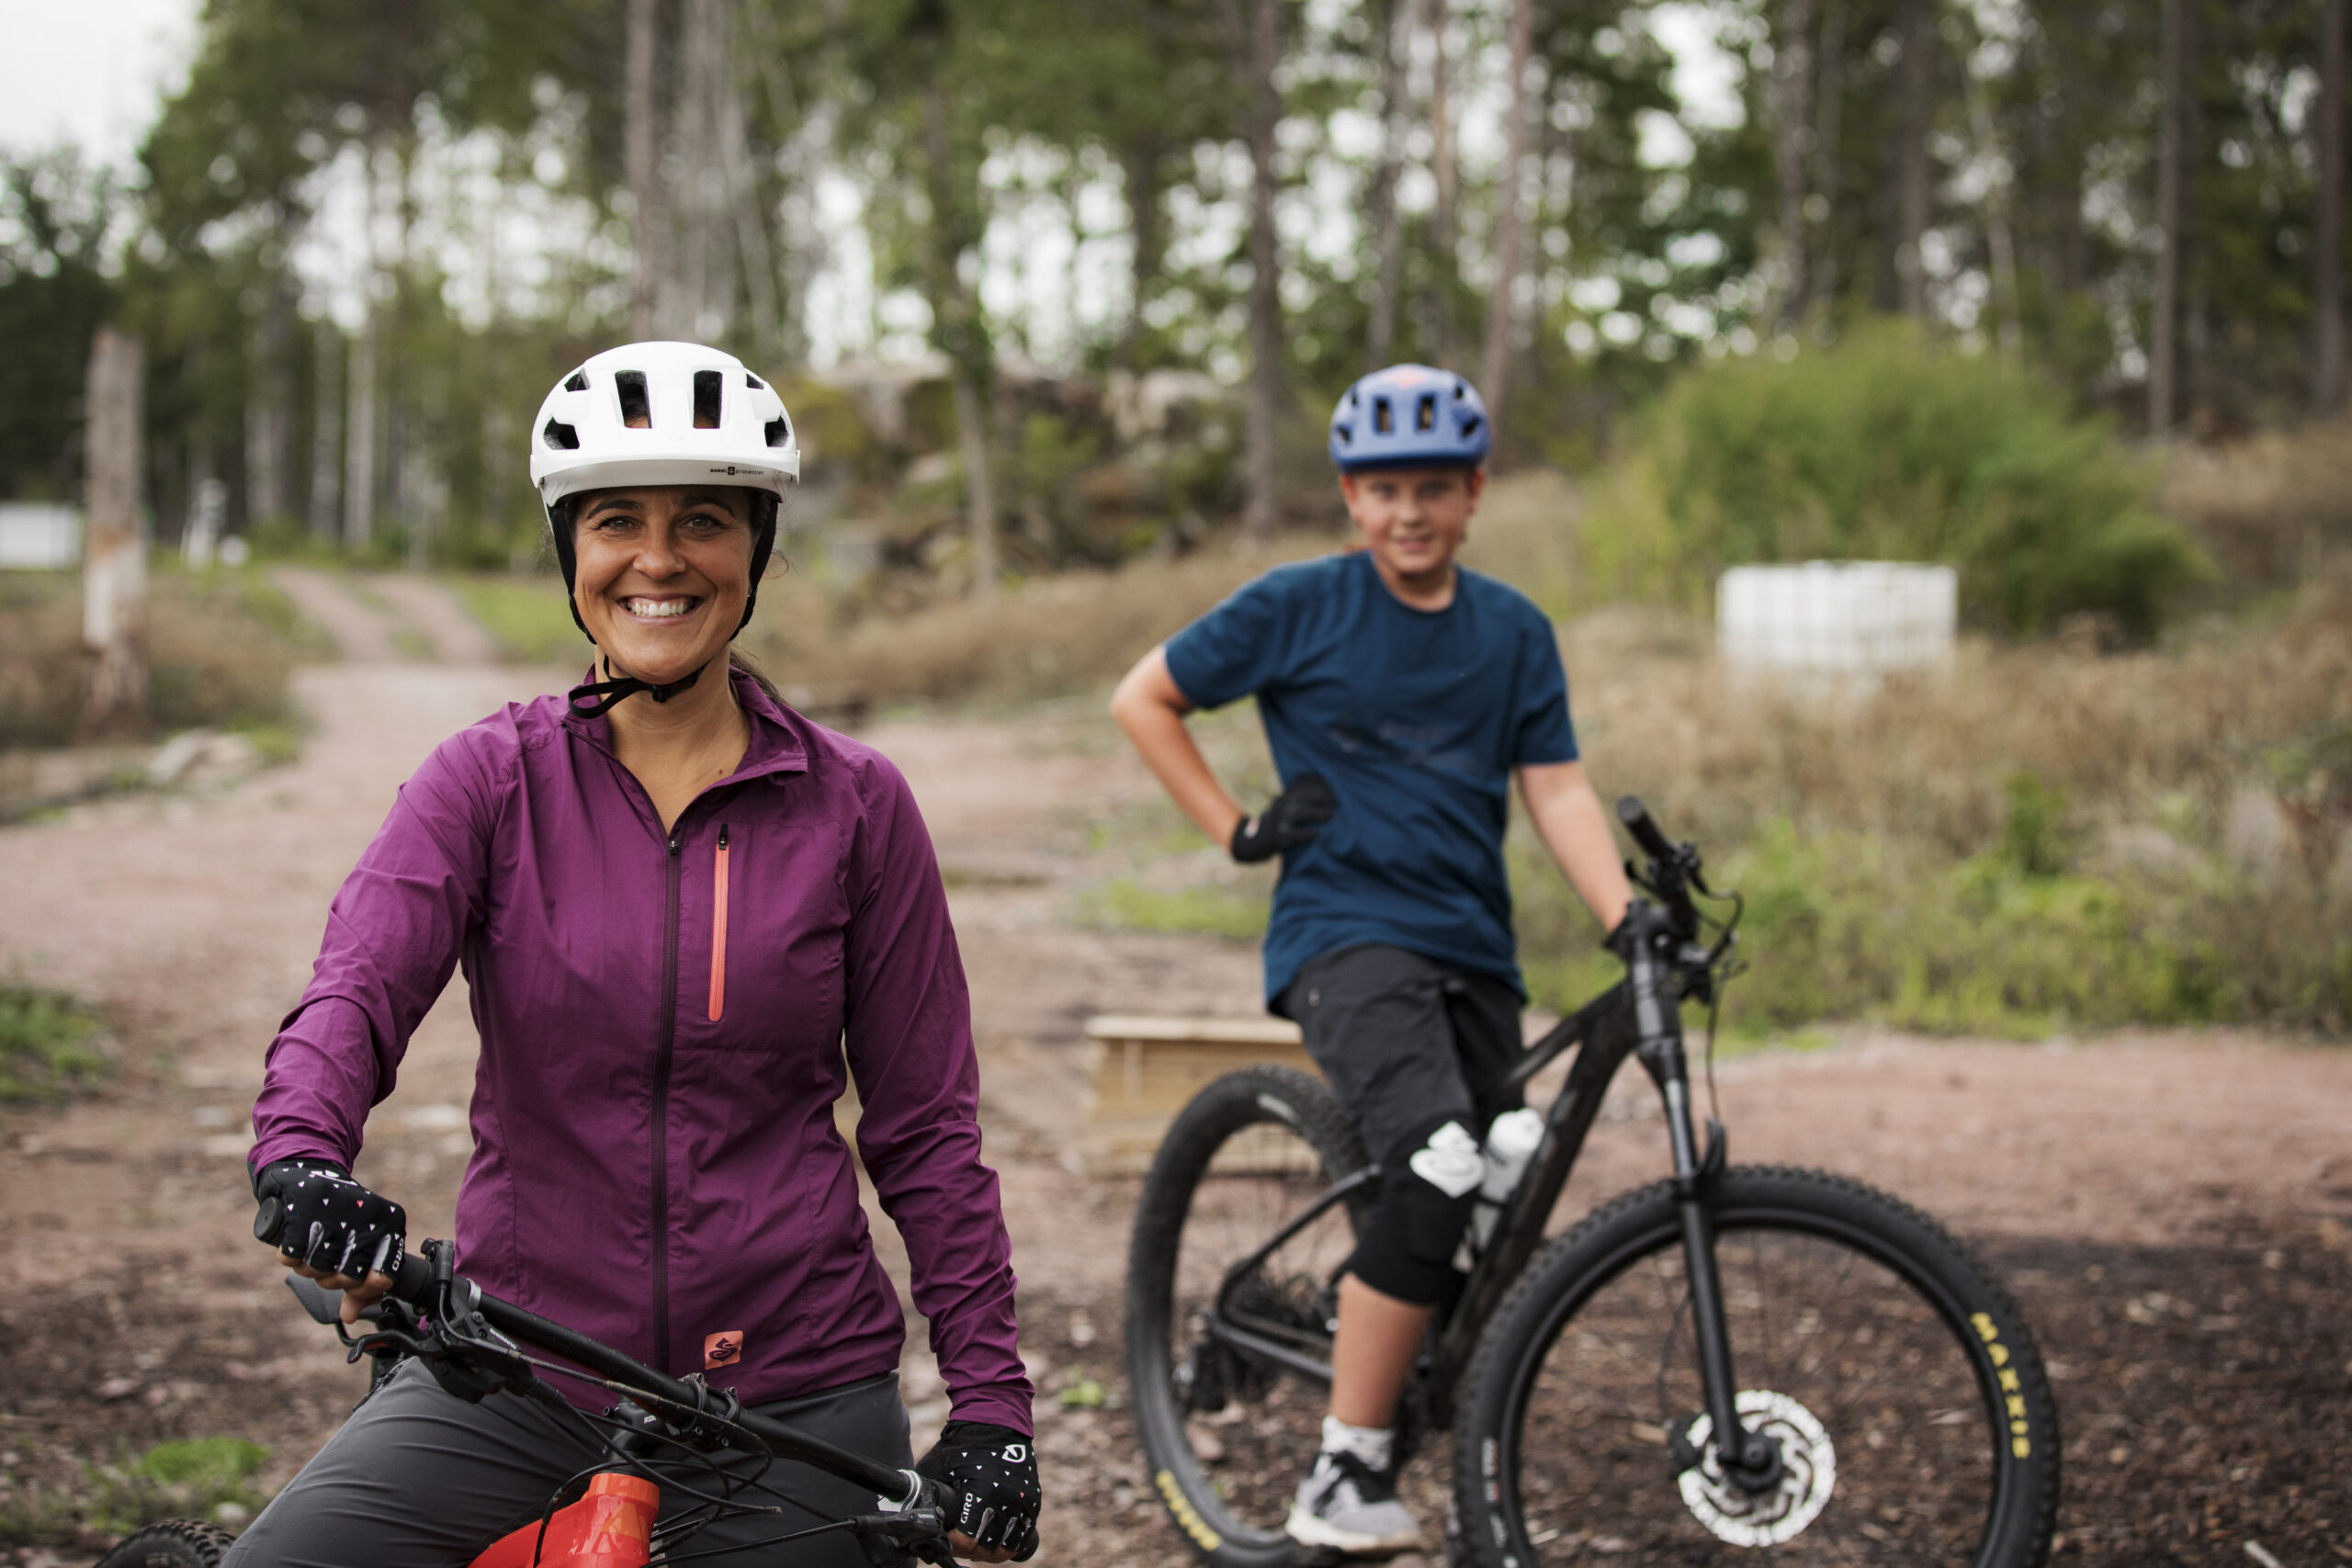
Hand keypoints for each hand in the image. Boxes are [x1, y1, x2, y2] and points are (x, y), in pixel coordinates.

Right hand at [252, 1158, 405, 1323]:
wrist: (307, 1175)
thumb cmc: (341, 1218)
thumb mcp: (359, 1245)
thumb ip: (360, 1284)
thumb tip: (350, 1316)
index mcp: (388, 1223)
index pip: (384, 1276)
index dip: (368, 1289)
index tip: (360, 1287)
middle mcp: (365, 1217)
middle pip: (347, 1279)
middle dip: (334, 1280)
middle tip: (329, 1265)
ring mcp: (332, 1214)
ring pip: (317, 1270)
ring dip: (310, 1268)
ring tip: (313, 1250)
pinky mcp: (300, 1211)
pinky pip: (291, 1257)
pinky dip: (290, 1255)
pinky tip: (296, 1242)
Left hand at [915, 1420, 1039, 1562]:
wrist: (996, 1419)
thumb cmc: (963, 1444)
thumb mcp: (937, 1467)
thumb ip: (927, 1493)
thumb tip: (910, 1514)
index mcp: (981, 1493)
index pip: (967, 1541)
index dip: (953, 1546)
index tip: (946, 1539)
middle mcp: (1006, 1501)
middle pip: (989, 1550)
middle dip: (970, 1552)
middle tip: (960, 1544)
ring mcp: (1023, 1501)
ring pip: (1009, 1547)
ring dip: (991, 1551)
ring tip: (978, 1544)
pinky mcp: (1033, 1500)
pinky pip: (1024, 1533)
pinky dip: (1010, 1541)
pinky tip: (996, 1538)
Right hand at [1230, 774, 1336, 863]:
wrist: (1255, 843)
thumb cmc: (1279, 825)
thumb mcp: (1287, 809)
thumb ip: (1302, 801)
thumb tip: (1330, 794)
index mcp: (1285, 797)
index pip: (1302, 786)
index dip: (1319, 786)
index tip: (1336, 790)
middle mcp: (1280, 806)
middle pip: (1301, 797)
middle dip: (1320, 797)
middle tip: (1337, 802)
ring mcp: (1277, 821)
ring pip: (1297, 813)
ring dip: (1316, 813)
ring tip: (1331, 816)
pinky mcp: (1277, 837)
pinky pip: (1292, 834)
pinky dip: (1305, 834)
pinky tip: (1316, 835)